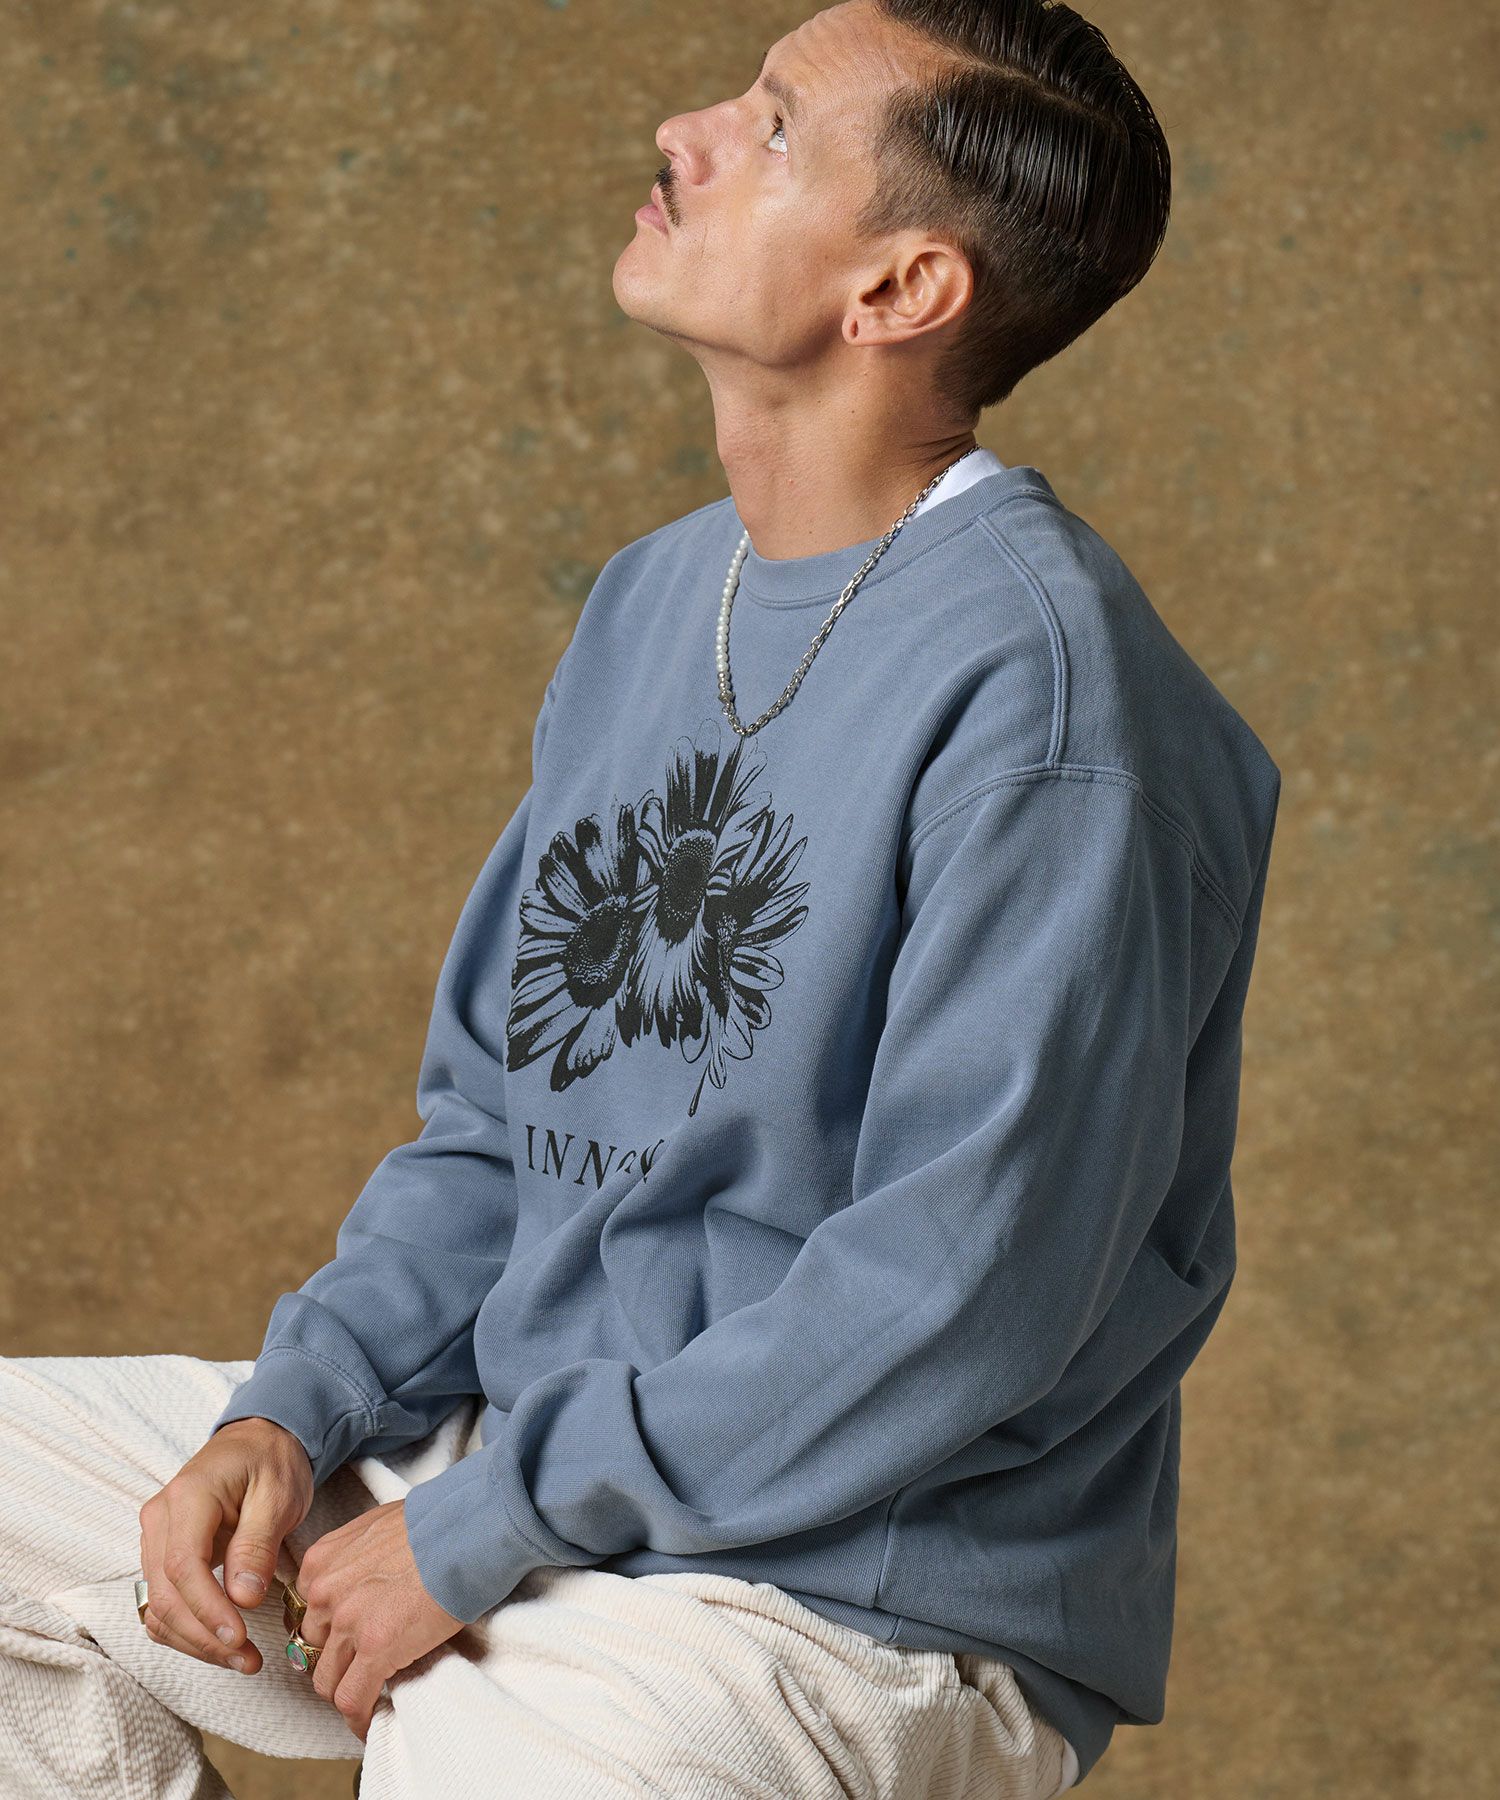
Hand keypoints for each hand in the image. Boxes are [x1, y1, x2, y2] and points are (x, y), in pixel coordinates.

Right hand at [138, 1417, 313, 1677]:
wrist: (258, 1441)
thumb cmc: (270, 1461)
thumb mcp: (277, 1494)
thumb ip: (258, 1544)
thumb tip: (243, 1598)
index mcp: (188, 1498)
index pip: (183, 1567)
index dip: (208, 1610)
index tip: (240, 1638)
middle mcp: (159, 1520)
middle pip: (165, 1595)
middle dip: (204, 1637)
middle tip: (248, 1660)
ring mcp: (156, 1539)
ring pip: (159, 1607)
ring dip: (195, 1642)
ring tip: (242, 1659)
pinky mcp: (163, 1556)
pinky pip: (164, 1603)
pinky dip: (188, 1630)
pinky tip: (222, 1643)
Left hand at [293, 1498, 467, 1742]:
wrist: (466, 1531)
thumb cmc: (433, 1524)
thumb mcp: (375, 1530)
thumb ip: (355, 1559)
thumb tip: (365, 1581)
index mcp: (321, 1562)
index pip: (306, 1615)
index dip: (327, 1635)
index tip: (344, 1645)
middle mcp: (325, 1592)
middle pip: (312, 1650)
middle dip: (335, 1663)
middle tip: (359, 1670)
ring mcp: (348, 1622)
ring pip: (328, 1681)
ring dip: (347, 1692)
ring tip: (367, 1697)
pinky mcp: (376, 1649)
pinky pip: (353, 1699)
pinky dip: (359, 1717)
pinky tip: (371, 1720)